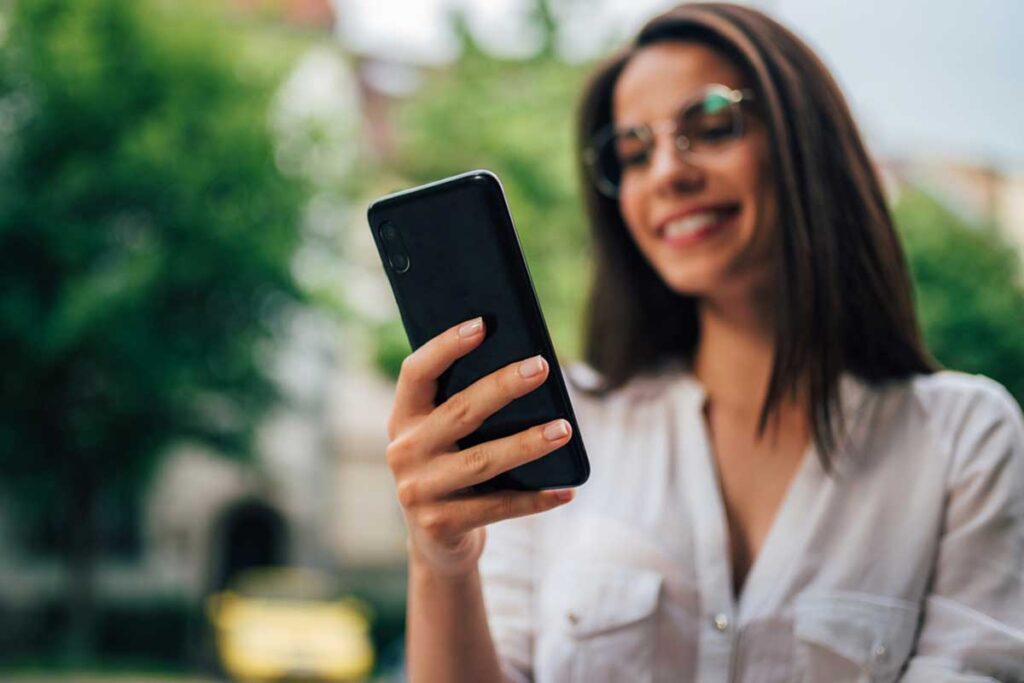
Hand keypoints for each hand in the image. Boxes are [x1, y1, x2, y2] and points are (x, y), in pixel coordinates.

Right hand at [386, 317, 574, 577]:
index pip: (416, 373)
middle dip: (503, 387)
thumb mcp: (446, 438)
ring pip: (482, 461)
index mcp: (402, 419)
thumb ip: (467, 405)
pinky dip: (535, 499)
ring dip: (527, 444)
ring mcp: (417, 491)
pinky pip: (497, 507)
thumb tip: (526, 367)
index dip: (445, 347)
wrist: (436, 541)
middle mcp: (403, 452)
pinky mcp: (439, 525)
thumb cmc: (452, 469)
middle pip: (459, 412)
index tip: (482, 325)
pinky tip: (566, 489)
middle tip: (542, 367)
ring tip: (564, 429)